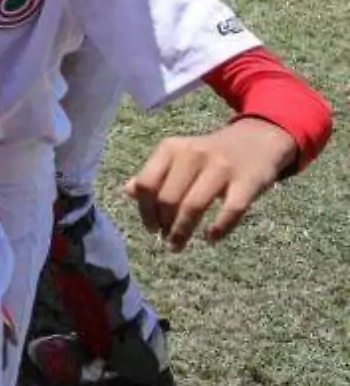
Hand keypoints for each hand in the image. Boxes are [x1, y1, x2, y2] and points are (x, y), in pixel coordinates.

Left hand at [125, 119, 295, 250]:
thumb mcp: (178, 157)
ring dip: (183, 231)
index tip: (150, 228)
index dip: (145, 210)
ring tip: (178, 244)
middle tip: (166, 240)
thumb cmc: (209, 155)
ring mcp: (222, 167)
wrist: (257, 140)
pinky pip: (231, 210)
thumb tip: (129, 191)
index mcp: (171, 149)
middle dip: (164, 225)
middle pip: (168, 198)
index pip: (147, 184)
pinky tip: (211, 239)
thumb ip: (154, 174)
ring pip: (193, 205)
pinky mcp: (248, 181)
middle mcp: (193, 155)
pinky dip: (219, 228)